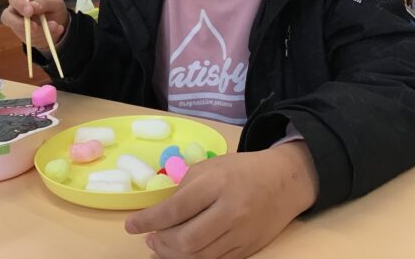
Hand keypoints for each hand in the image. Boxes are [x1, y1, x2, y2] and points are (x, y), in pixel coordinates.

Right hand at [1, 0, 68, 49]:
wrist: (59, 23)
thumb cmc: (54, 8)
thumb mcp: (55, 2)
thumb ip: (44, 2)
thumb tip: (33, 6)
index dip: (20, 5)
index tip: (30, 11)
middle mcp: (16, 12)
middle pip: (7, 17)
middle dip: (20, 23)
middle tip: (35, 27)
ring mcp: (18, 26)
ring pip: (22, 31)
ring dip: (40, 31)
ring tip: (56, 26)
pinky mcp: (25, 37)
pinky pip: (31, 40)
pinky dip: (45, 37)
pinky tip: (56, 31)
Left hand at [125, 141, 318, 258]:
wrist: (284, 181)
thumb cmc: (241, 169)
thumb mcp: (211, 166)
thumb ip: (185, 187)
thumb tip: (160, 212)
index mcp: (217, 183)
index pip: (176, 208)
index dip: (149, 220)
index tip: (130, 225)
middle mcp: (230, 210)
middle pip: (186, 240)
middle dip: (161, 242)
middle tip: (150, 237)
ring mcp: (241, 233)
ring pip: (199, 256)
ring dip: (173, 255)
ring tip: (160, 246)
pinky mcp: (249, 249)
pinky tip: (182, 253)